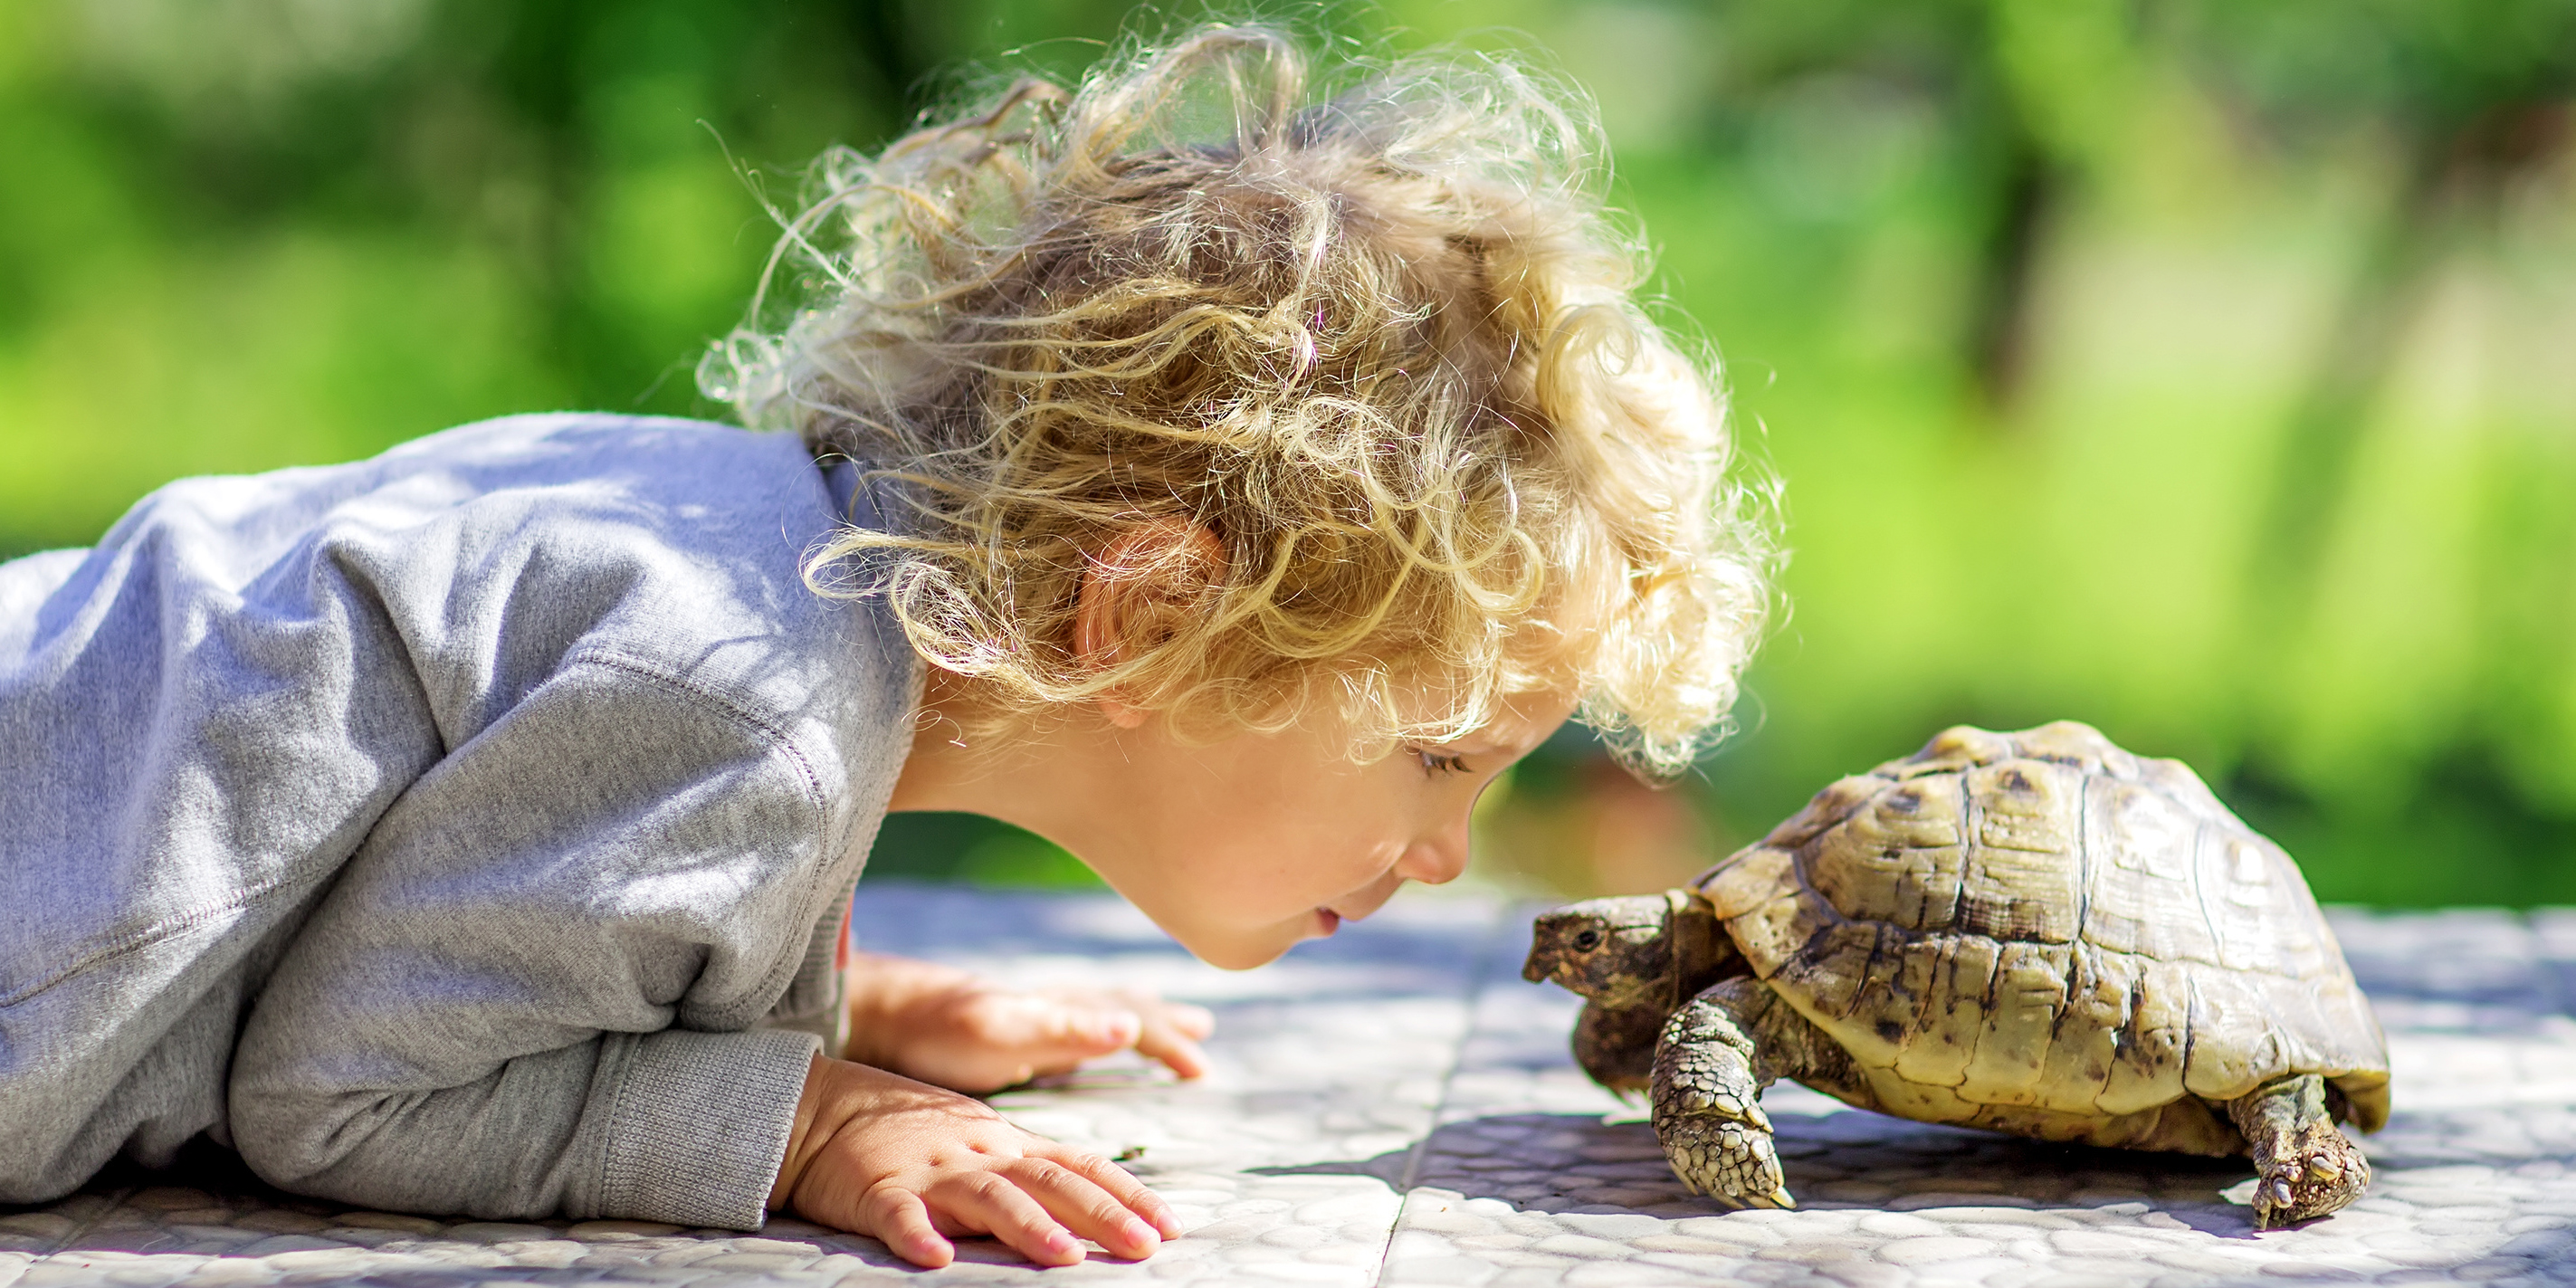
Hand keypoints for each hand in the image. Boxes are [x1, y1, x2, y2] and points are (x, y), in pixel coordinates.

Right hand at [768, 1054, 1184, 1266]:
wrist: (825, 1109)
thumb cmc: (911, 1135)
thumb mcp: (981, 1143)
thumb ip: (1031, 1170)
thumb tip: (1094, 1205)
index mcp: (1007, 1143)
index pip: (1080, 1164)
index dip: (1128, 1193)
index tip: (1171, 1226)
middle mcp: (979, 1153)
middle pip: (1050, 1180)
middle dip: (1103, 1213)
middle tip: (1147, 1246)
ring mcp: (929, 1171)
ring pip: (986, 1196)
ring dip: (1028, 1227)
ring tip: (1067, 1257)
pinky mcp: (876, 1190)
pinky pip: (898, 1214)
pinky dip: (917, 1234)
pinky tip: (935, 1259)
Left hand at [841, 951, 1213, 1093]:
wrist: (881, 1015)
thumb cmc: (936, 1029)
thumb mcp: (1000, 1033)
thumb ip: (1065, 1029)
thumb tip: (1130, 1022)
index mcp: (1060, 1006)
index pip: (1130, 1020)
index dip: (1166, 1043)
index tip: (1200, 1070)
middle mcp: (1054, 1005)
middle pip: (1124, 1007)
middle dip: (1165, 1021)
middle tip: (1203, 1032)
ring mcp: (1033, 1015)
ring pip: (1103, 1010)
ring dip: (1140, 1017)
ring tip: (1171, 1021)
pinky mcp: (1013, 1031)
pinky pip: (1078, 1024)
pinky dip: (1106, 1025)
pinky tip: (1099, 1035)